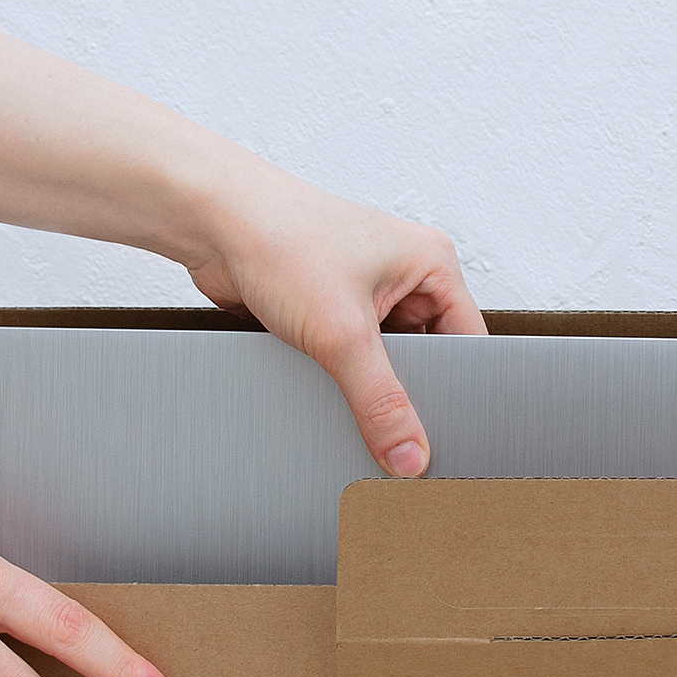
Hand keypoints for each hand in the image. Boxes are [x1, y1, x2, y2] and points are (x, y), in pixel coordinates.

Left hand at [183, 166, 487, 477]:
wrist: (208, 222)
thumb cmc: (280, 237)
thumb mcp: (343, 333)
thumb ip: (381, 402)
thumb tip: (408, 455)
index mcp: (431, 265)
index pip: (468, 344)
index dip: (458, 391)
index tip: (443, 435)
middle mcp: (403, 277)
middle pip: (426, 359)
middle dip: (406, 392)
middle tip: (395, 427)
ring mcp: (364, 294)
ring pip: (383, 364)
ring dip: (366, 385)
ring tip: (350, 393)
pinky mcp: (327, 312)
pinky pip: (347, 361)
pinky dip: (337, 379)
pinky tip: (324, 386)